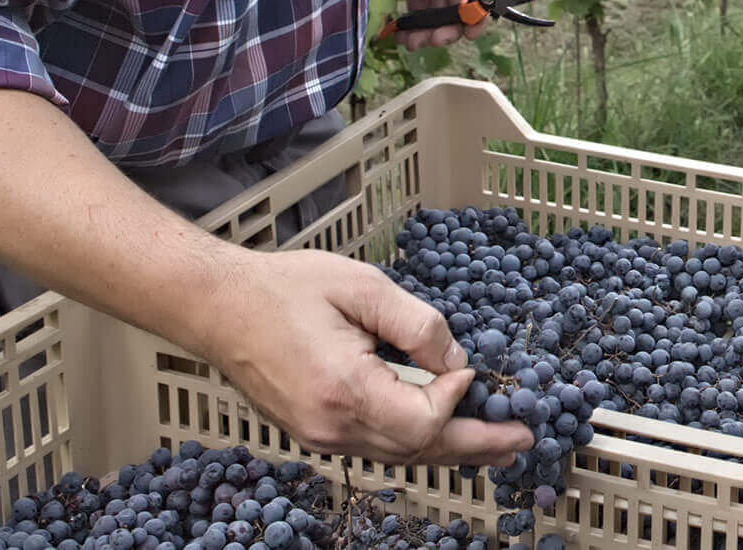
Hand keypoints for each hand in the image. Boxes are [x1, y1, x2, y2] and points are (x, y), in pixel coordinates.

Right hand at [192, 249, 533, 464]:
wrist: (218, 307)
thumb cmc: (283, 289)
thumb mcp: (361, 287)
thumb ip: (416, 323)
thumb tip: (454, 360)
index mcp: (344, 390)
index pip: (423, 421)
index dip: (455, 397)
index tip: (466, 368)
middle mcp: (332, 426)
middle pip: (419, 450)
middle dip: (476, 445)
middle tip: (523, 440)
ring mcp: (321, 436)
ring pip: (401, 455)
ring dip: (452, 450)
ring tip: (497, 447)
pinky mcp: (315, 432)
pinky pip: (379, 446)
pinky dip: (418, 443)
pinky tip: (443, 438)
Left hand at [378, 0, 484, 50]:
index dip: (478, 12)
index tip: (469, 32)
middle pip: (459, 7)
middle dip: (449, 27)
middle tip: (432, 39)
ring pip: (438, 14)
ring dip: (429, 31)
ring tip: (411, 42)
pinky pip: (417, 10)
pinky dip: (411, 25)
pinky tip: (400, 35)